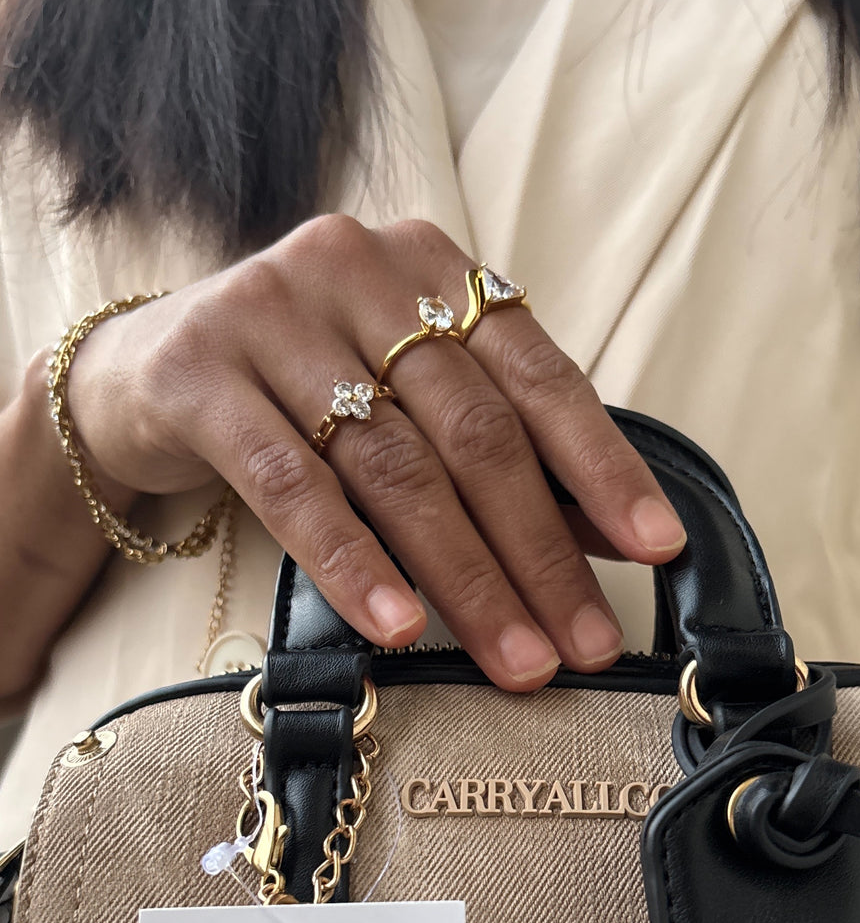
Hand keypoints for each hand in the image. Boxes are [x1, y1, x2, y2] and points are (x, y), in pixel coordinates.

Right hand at [65, 217, 685, 689]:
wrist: (140, 373)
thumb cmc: (299, 391)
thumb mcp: (403, 398)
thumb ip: (496, 449)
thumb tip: (608, 538)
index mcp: (429, 265)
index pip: (538, 375)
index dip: (603, 466)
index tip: (655, 547)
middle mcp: (357, 269)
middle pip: (473, 431)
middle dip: (540, 551)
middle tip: (583, 644)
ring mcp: (271, 313)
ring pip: (394, 464)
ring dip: (464, 578)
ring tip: (513, 658)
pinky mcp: (198, 373)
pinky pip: (293, 485)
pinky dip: (354, 563)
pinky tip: (399, 627)